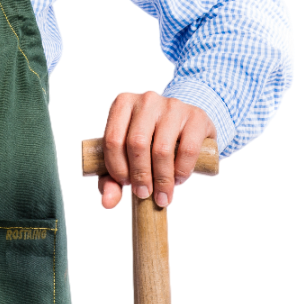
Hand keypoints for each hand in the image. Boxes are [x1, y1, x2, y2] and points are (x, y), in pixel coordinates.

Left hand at [97, 89, 216, 209]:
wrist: (184, 124)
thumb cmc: (150, 140)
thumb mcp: (127, 154)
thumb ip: (112, 179)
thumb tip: (107, 203)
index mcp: (122, 103)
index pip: (112, 139)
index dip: (116, 168)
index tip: (125, 185)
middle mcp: (145, 99)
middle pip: (137, 144)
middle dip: (140, 176)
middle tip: (144, 195)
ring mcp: (171, 105)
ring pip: (162, 149)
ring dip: (162, 180)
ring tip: (163, 195)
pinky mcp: (196, 116)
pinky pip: (187, 150)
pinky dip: (181, 171)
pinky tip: (179, 181)